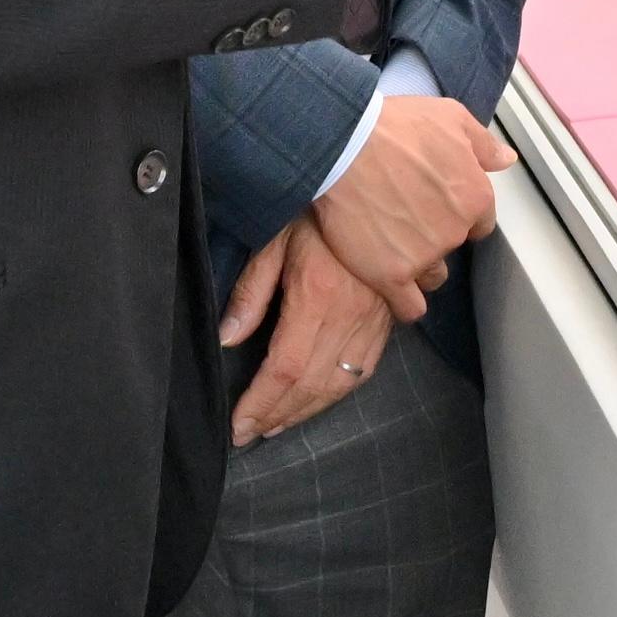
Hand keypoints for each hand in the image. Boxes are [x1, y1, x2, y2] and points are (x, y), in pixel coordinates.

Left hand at [219, 220, 390, 445]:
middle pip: (313, 385)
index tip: (239, 425)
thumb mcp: (274, 240)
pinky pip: (366, 368)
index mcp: (316, 295)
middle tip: (251, 433)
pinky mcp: (389, 316)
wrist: (371, 183)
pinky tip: (320, 399)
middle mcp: (349, 313)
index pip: (285, 369)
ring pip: (341, 382)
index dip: (261, 404)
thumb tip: (227, 339)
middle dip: (279, 415)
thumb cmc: (317, 208)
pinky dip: (340, 392)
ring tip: (278, 424)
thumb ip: (250, 293)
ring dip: (308, 411)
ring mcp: (374, 317)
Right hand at [307, 94, 513, 322]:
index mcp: (475, 197)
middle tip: (405, 214)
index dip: (459, 213)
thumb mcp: (450, 117)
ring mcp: (424, 257)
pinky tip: (393, 287)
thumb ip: (482, 144)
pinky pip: (410, 306)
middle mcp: (455, 231)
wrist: (343, 146)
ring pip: (432, 275)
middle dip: (435, 234)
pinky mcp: (390, 276)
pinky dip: (405, 302)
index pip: (480, 221)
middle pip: (452, 245)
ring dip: (419, 265)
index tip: (436, 204)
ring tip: (391, 245)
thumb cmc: (396, 126)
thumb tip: (506, 159)